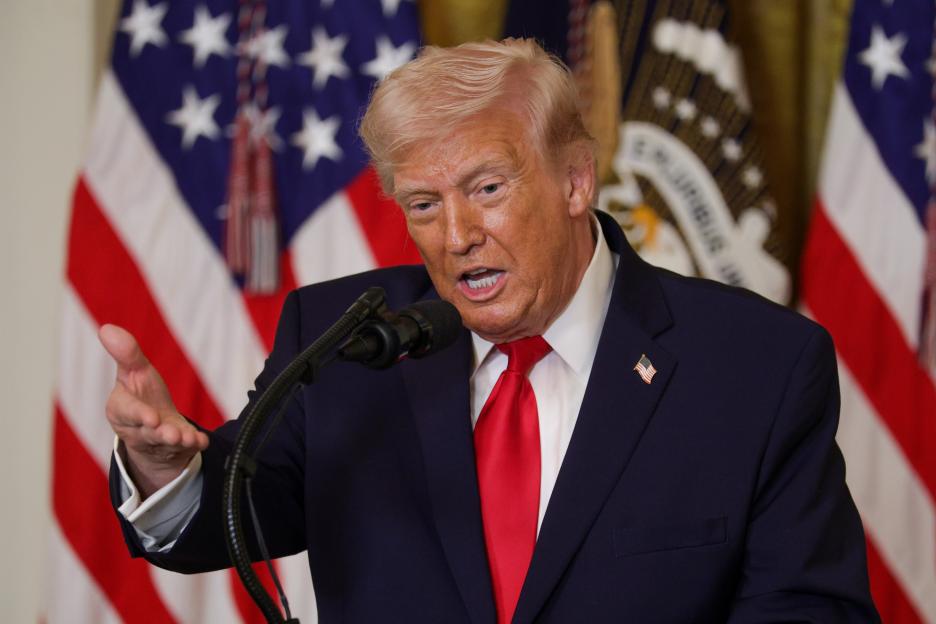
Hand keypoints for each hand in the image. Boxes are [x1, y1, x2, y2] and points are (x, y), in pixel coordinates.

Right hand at [99, 324, 208, 498]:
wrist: (154, 424)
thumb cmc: (140, 394)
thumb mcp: (134, 372)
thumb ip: (126, 354)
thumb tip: (106, 328)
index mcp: (122, 409)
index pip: (128, 412)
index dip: (139, 415)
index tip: (151, 418)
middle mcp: (138, 429)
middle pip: (148, 433)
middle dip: (160, 433)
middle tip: (172, 434)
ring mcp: (159, 441)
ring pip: (166, 442)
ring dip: (178, 440)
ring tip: (185, 437)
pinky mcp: (178, 447)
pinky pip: (186, 448)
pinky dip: (194, 443)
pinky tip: (202, 440)